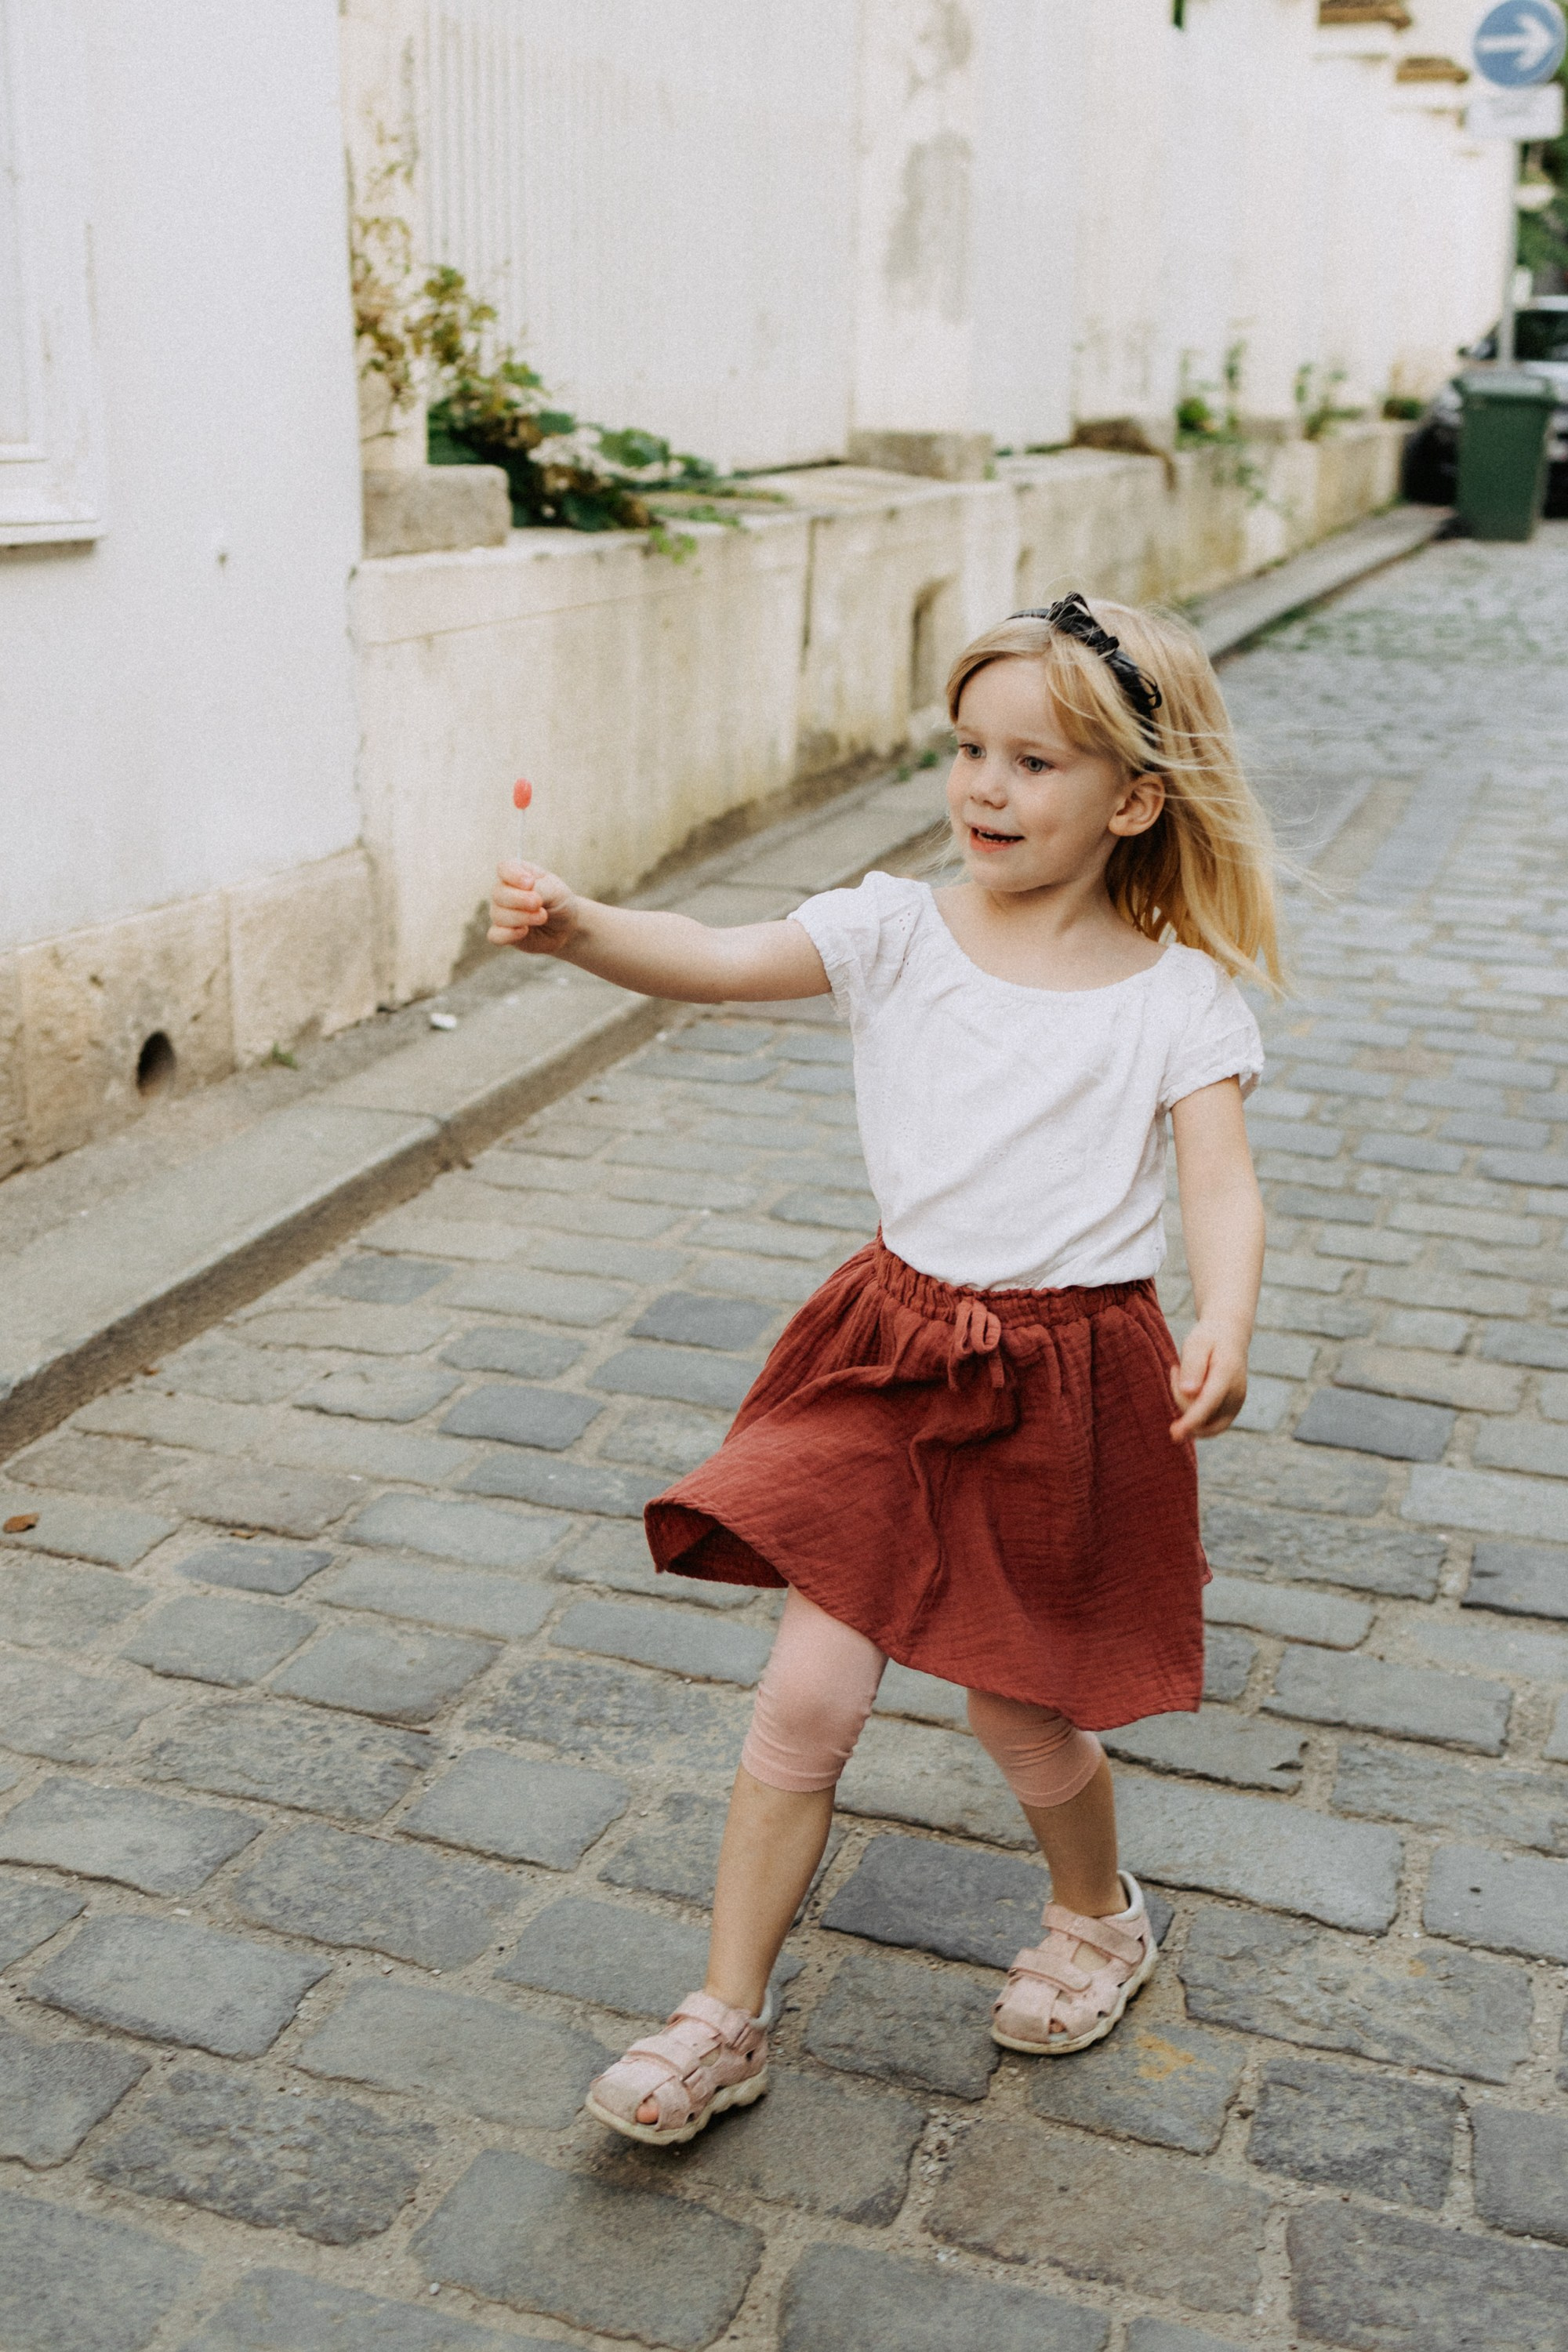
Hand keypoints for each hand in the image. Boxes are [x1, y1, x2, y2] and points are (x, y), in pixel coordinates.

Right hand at [488, 859, 579, 954]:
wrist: (566, 927)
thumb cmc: (559, 902)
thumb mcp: (555, 890)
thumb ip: (538, 889)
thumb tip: (525, 896)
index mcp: (516, 873)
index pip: (504, 868)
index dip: (513, 876)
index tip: (530, 883)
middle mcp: (504, 891)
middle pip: (498, 893)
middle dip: (520, 900)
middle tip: (538, 904)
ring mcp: (500, 912)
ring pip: (498, 915)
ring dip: (522, 917)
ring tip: (542, 917)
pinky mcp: (502, 933)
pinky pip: (495, 935)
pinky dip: (509, 934)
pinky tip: (524, 932)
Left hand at [1168, 1320, 1248, 1442]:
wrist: (1230, 1337)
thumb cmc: (1209, 1338)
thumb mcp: (1196, 1343)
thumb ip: (1193, 1367)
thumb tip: (1189, 1392)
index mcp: (1227, 1375)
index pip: (1208, 1403)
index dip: (1192, 1420)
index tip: (1176, 1434)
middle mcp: (1236, 1394)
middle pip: (1199, 1414)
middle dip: (1179, 1398)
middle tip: (1176, 1370)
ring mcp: (1235, 1405)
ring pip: (1201, 1421)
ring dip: (1185, 1403)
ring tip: (1183, 1373)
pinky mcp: (1231, 1412)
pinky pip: (1205, 1422)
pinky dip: (1192, 1408)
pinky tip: (1189, 1386)